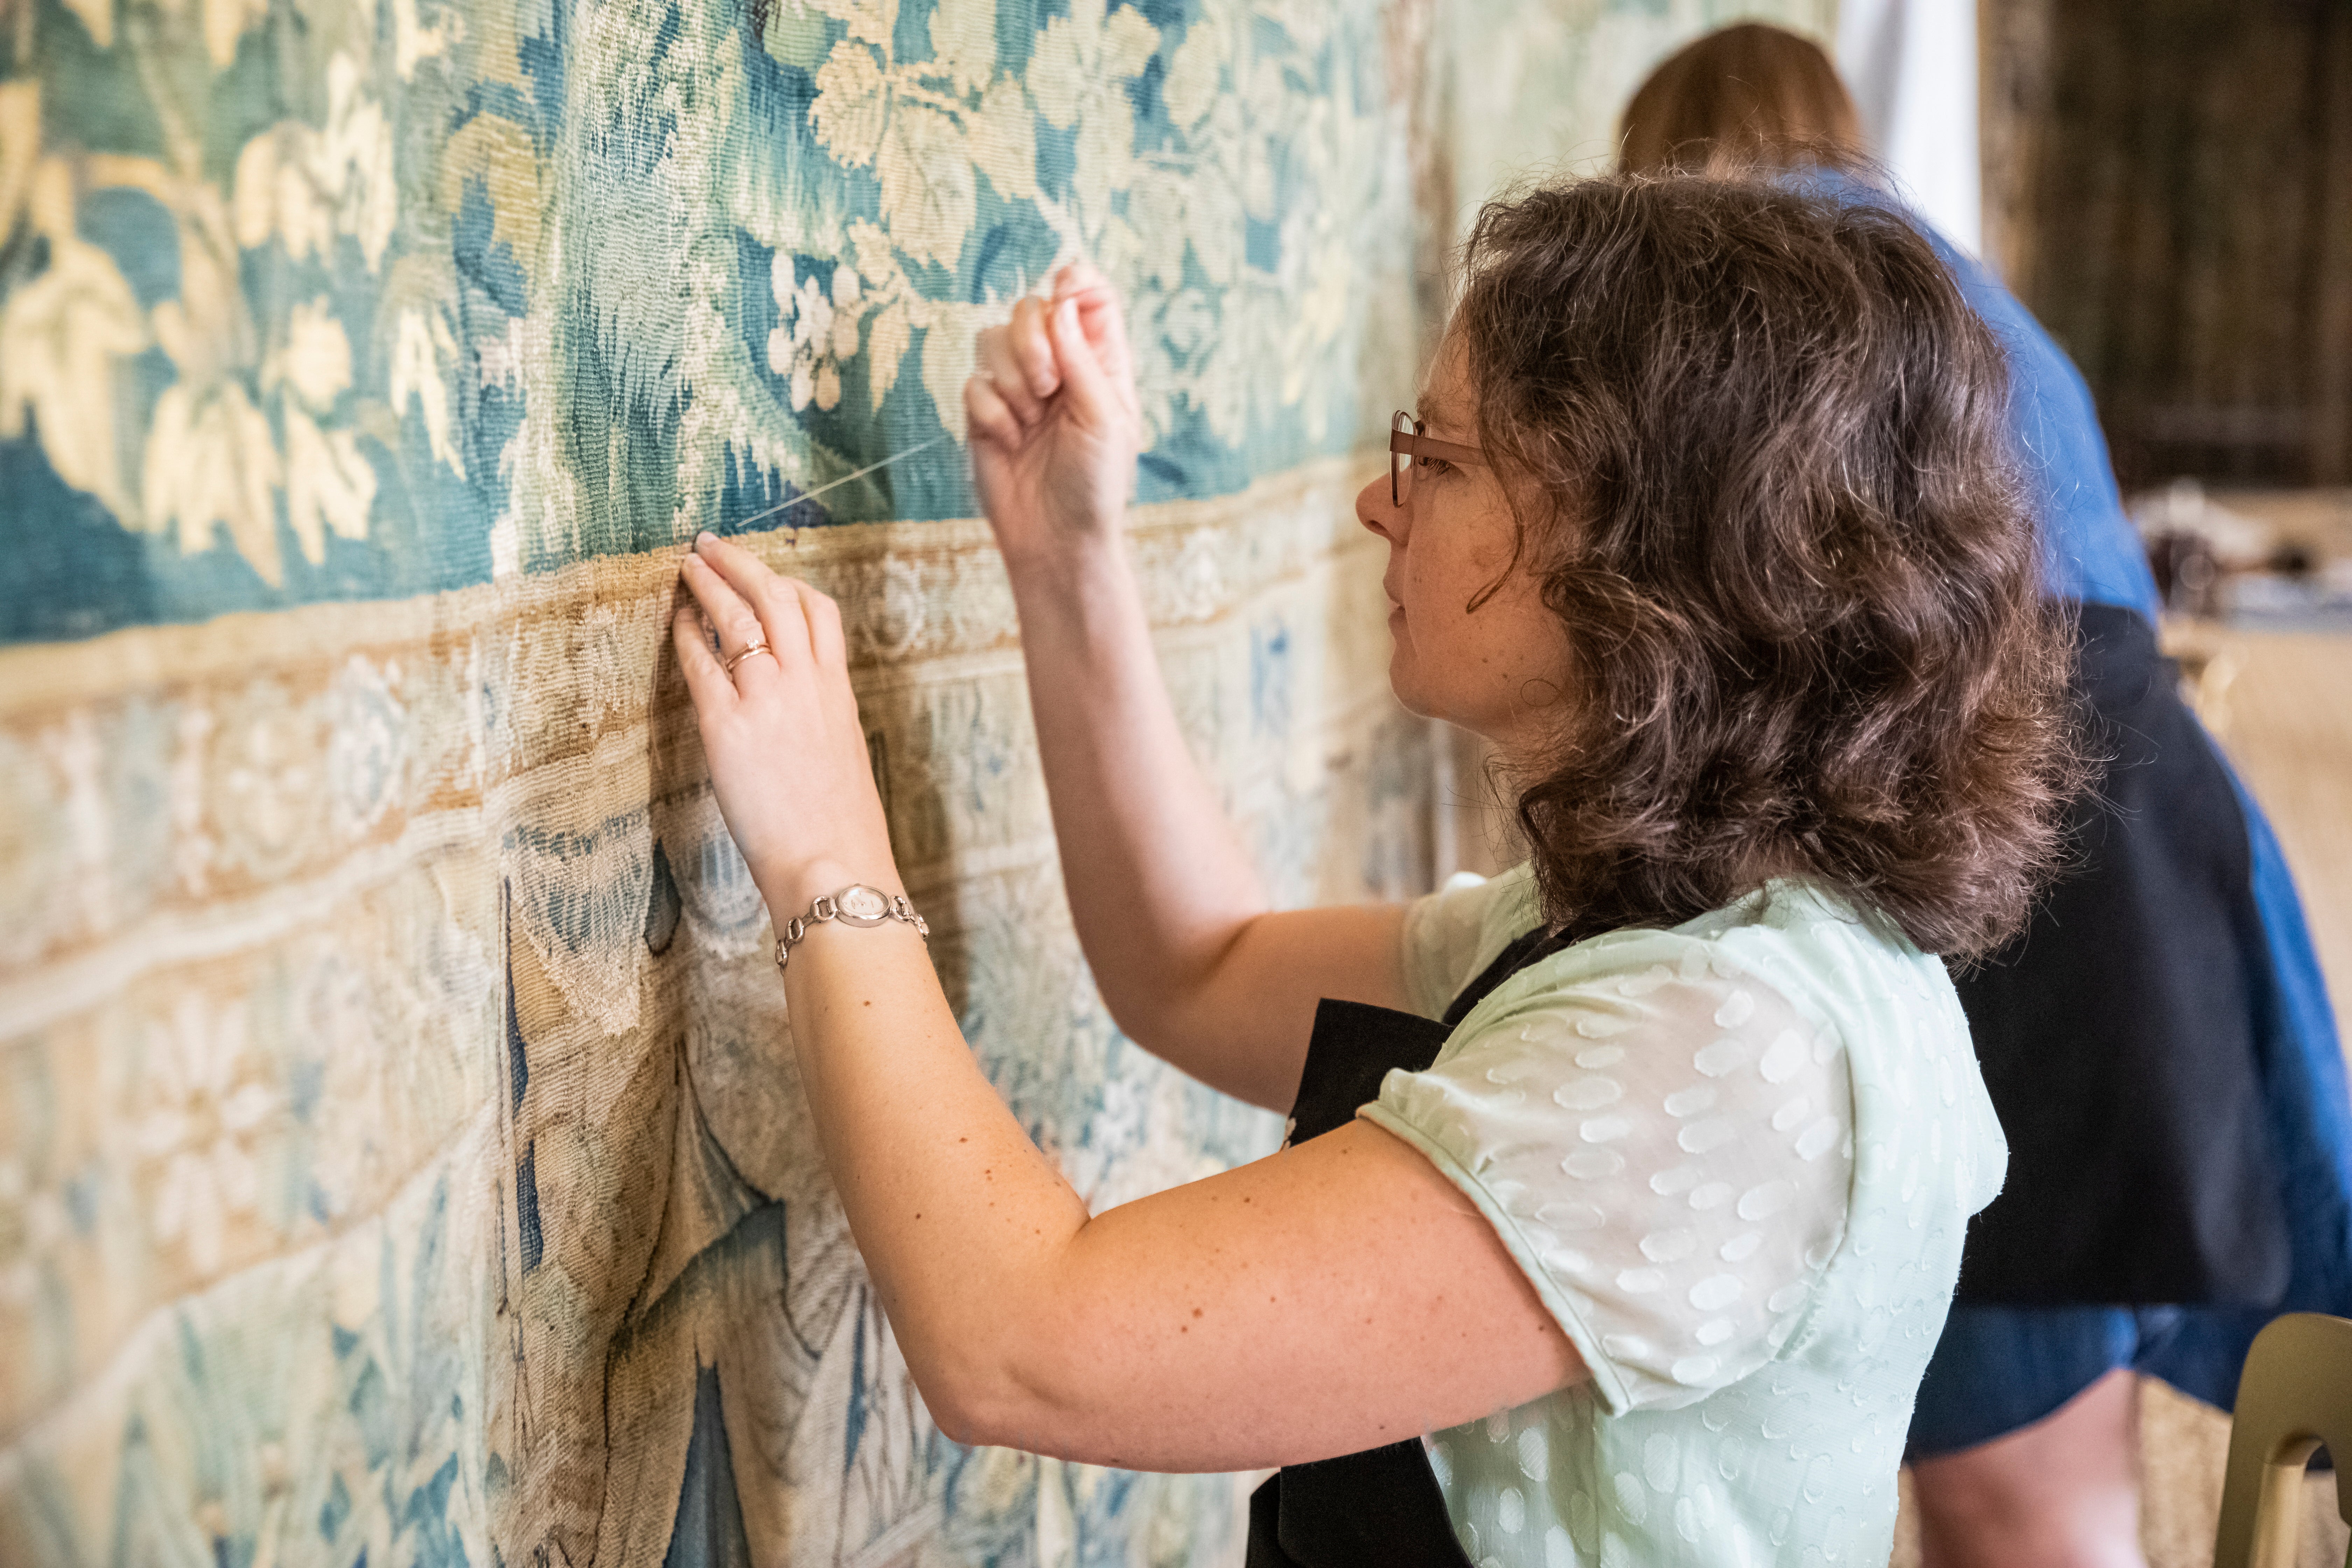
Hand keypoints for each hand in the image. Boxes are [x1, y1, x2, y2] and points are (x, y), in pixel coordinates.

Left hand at [671, 533, 898, 916]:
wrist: (832, 861)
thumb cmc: (840, 823)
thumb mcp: (844, 755)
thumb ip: (822, 718)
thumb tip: (802, 711)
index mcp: (837, 689)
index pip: (819, 612)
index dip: (789, 583)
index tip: (767, 574)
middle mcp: (805, 683)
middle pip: (776, 597)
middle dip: (741, 563)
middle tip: (711, 545)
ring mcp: (766, 699)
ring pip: (738, 617)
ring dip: (709, 584)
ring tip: (687, 567)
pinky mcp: (728, 725)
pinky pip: (702, 662)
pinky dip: (687, 634)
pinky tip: (675, 623)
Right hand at [964, 262, 1142, 571]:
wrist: (1056, 538)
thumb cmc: (1094, 484)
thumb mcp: (1104, 417)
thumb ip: (1082, 357)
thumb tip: (1060, 301)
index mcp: (1098, 362)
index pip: (1088, 296)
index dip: (1074, 282)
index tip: (1064, 291)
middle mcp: (1058, 367)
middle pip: (1031, 307)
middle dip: (1033, 339)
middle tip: (1048, 385)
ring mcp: (1018, 388)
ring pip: (993, 339)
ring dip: (1012, 378)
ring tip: (1030, 420)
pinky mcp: (985, 412)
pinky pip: (973, 384)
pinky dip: (992, 412)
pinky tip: (1011, 443)